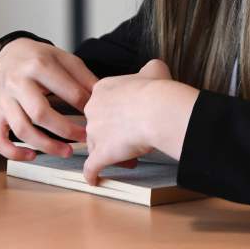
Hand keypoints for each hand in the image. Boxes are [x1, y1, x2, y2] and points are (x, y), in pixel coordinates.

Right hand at [0, 38, 97, 160]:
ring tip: (66, 152)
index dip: (85, 107)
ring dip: (46, 145)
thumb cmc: (38, 57)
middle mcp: (17, 82)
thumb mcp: (63, 58)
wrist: (8, 53)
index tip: (96, 116)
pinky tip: (32, 155)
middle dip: (66, 130)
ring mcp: (3, 99)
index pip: (67, 92)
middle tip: (85, 138)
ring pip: (22, 129)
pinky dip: (13, 153)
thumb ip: (83, 77)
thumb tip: (101, 98)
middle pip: (40, 113)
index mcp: (38, 65)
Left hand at [83, 59, 198, 185]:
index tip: (128, 118)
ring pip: (95, 144)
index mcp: (103, 89)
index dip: (116, 112)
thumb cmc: (158, 90)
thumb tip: (153, 70)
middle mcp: (93, 109)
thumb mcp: (154, 69)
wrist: (157, 109)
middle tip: (130, 140)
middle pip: (97, 124)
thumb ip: (149, 70)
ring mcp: (95, 131)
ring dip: (108, 152)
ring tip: (126, 159)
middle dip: (112, 133)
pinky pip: (91, 167)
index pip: (104, 103)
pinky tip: (94, 180)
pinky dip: (92, 174)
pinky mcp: (101, 153)